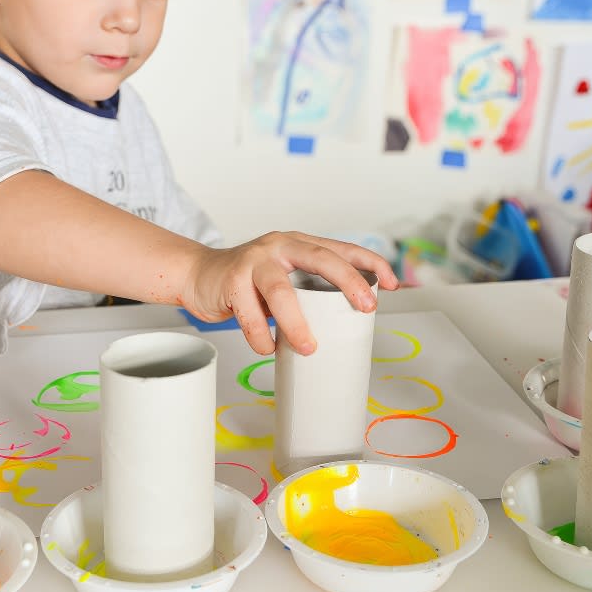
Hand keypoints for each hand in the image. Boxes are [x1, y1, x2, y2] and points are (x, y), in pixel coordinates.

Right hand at [183, 231, 399, 355]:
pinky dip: (261, 338)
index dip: (371, 262)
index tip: (393, 283)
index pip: (342, 248)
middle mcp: (279, 246)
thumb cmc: (248, 281)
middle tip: (366, 308)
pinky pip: (250, 316)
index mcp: (298, 244)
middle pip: (320, 258)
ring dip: (297, 323)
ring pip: (281, 292)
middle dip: (349, 281)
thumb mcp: (284, 275)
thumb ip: (309, 287)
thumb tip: (347, 319)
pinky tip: (267, 347)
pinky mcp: (231, 281)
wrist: (198, 275)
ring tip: (309, 347)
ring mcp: (253, 261)